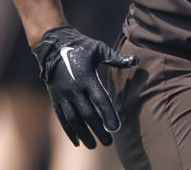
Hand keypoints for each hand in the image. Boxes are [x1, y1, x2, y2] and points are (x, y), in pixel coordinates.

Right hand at [31, 25, 138, 147]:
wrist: (54, 45)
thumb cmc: (81, 46)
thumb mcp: (100, 49)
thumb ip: (117, 58)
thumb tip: (136, 60)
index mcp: (87, 77)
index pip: (100, 100)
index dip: (108, 115)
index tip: (115, 128)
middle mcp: (74, 89)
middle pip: (88, 114)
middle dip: (98, 129)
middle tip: (108, 142)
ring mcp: (63, 95)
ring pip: (74, 119)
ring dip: (84, 134)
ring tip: (93, 145)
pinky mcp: (56, 98)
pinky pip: (62, 118)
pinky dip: (69, 131)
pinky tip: (77, 141)